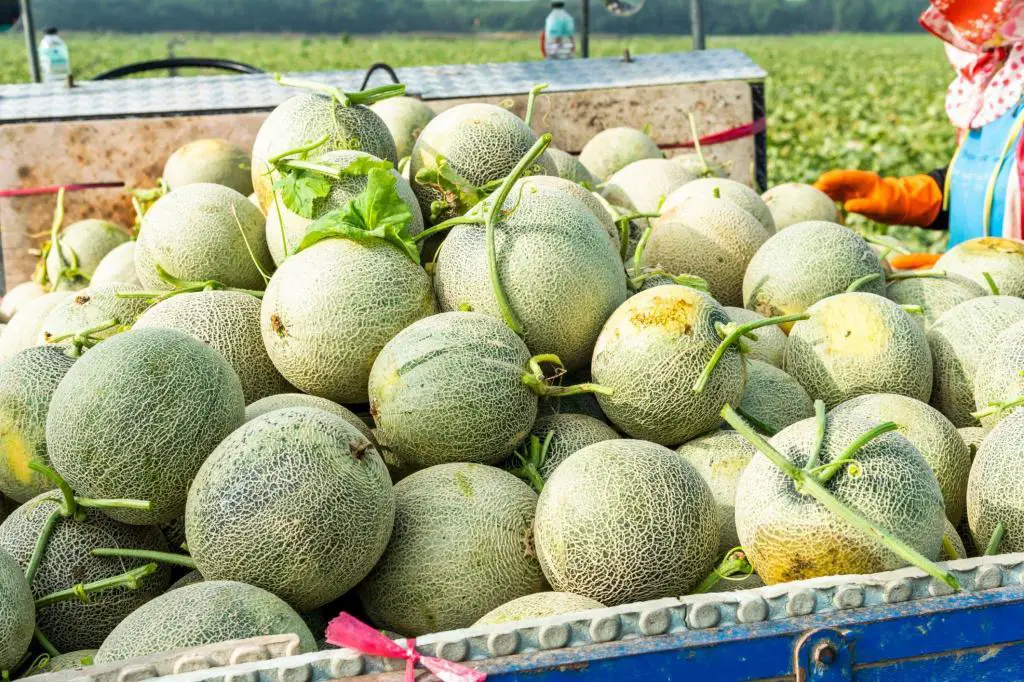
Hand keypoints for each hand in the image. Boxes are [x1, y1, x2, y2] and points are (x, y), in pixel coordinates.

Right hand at [814, 170, 941, 226]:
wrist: (900, 206)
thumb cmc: (892, 206)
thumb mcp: (881, 208)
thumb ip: (865, 206)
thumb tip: (847, 207)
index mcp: (866, 180)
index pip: (846, 177)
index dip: (833, 179)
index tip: (821, 181)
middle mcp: (857, 182)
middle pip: (837, 181)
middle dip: (823, 185)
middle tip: (808, 192)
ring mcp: (853, 188)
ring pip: (834, 187)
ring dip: (822, 192)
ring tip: (808, 198)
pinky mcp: (850, 195)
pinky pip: (835, 195)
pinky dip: (826, 198)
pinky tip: (816, 203)